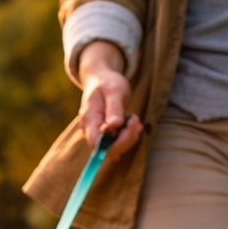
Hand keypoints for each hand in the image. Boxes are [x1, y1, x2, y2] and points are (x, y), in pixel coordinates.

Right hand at [77, 40, 141, 155]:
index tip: (132, 127)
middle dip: (125, 140)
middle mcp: (89, 129)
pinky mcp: (103, 132)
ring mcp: (95, 131)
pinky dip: (125, 137)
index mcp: (89, 119)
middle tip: (137, 122)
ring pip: (111, 147)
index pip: (97, 143)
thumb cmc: (107, 83)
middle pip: (104, 149)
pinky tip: (133, 126)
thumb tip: (114, 126)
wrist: (101, 79)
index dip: (115, 143)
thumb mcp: (114, 91)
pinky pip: (113, 142)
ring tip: (136, 121)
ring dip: (127, 138)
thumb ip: (114, 108)